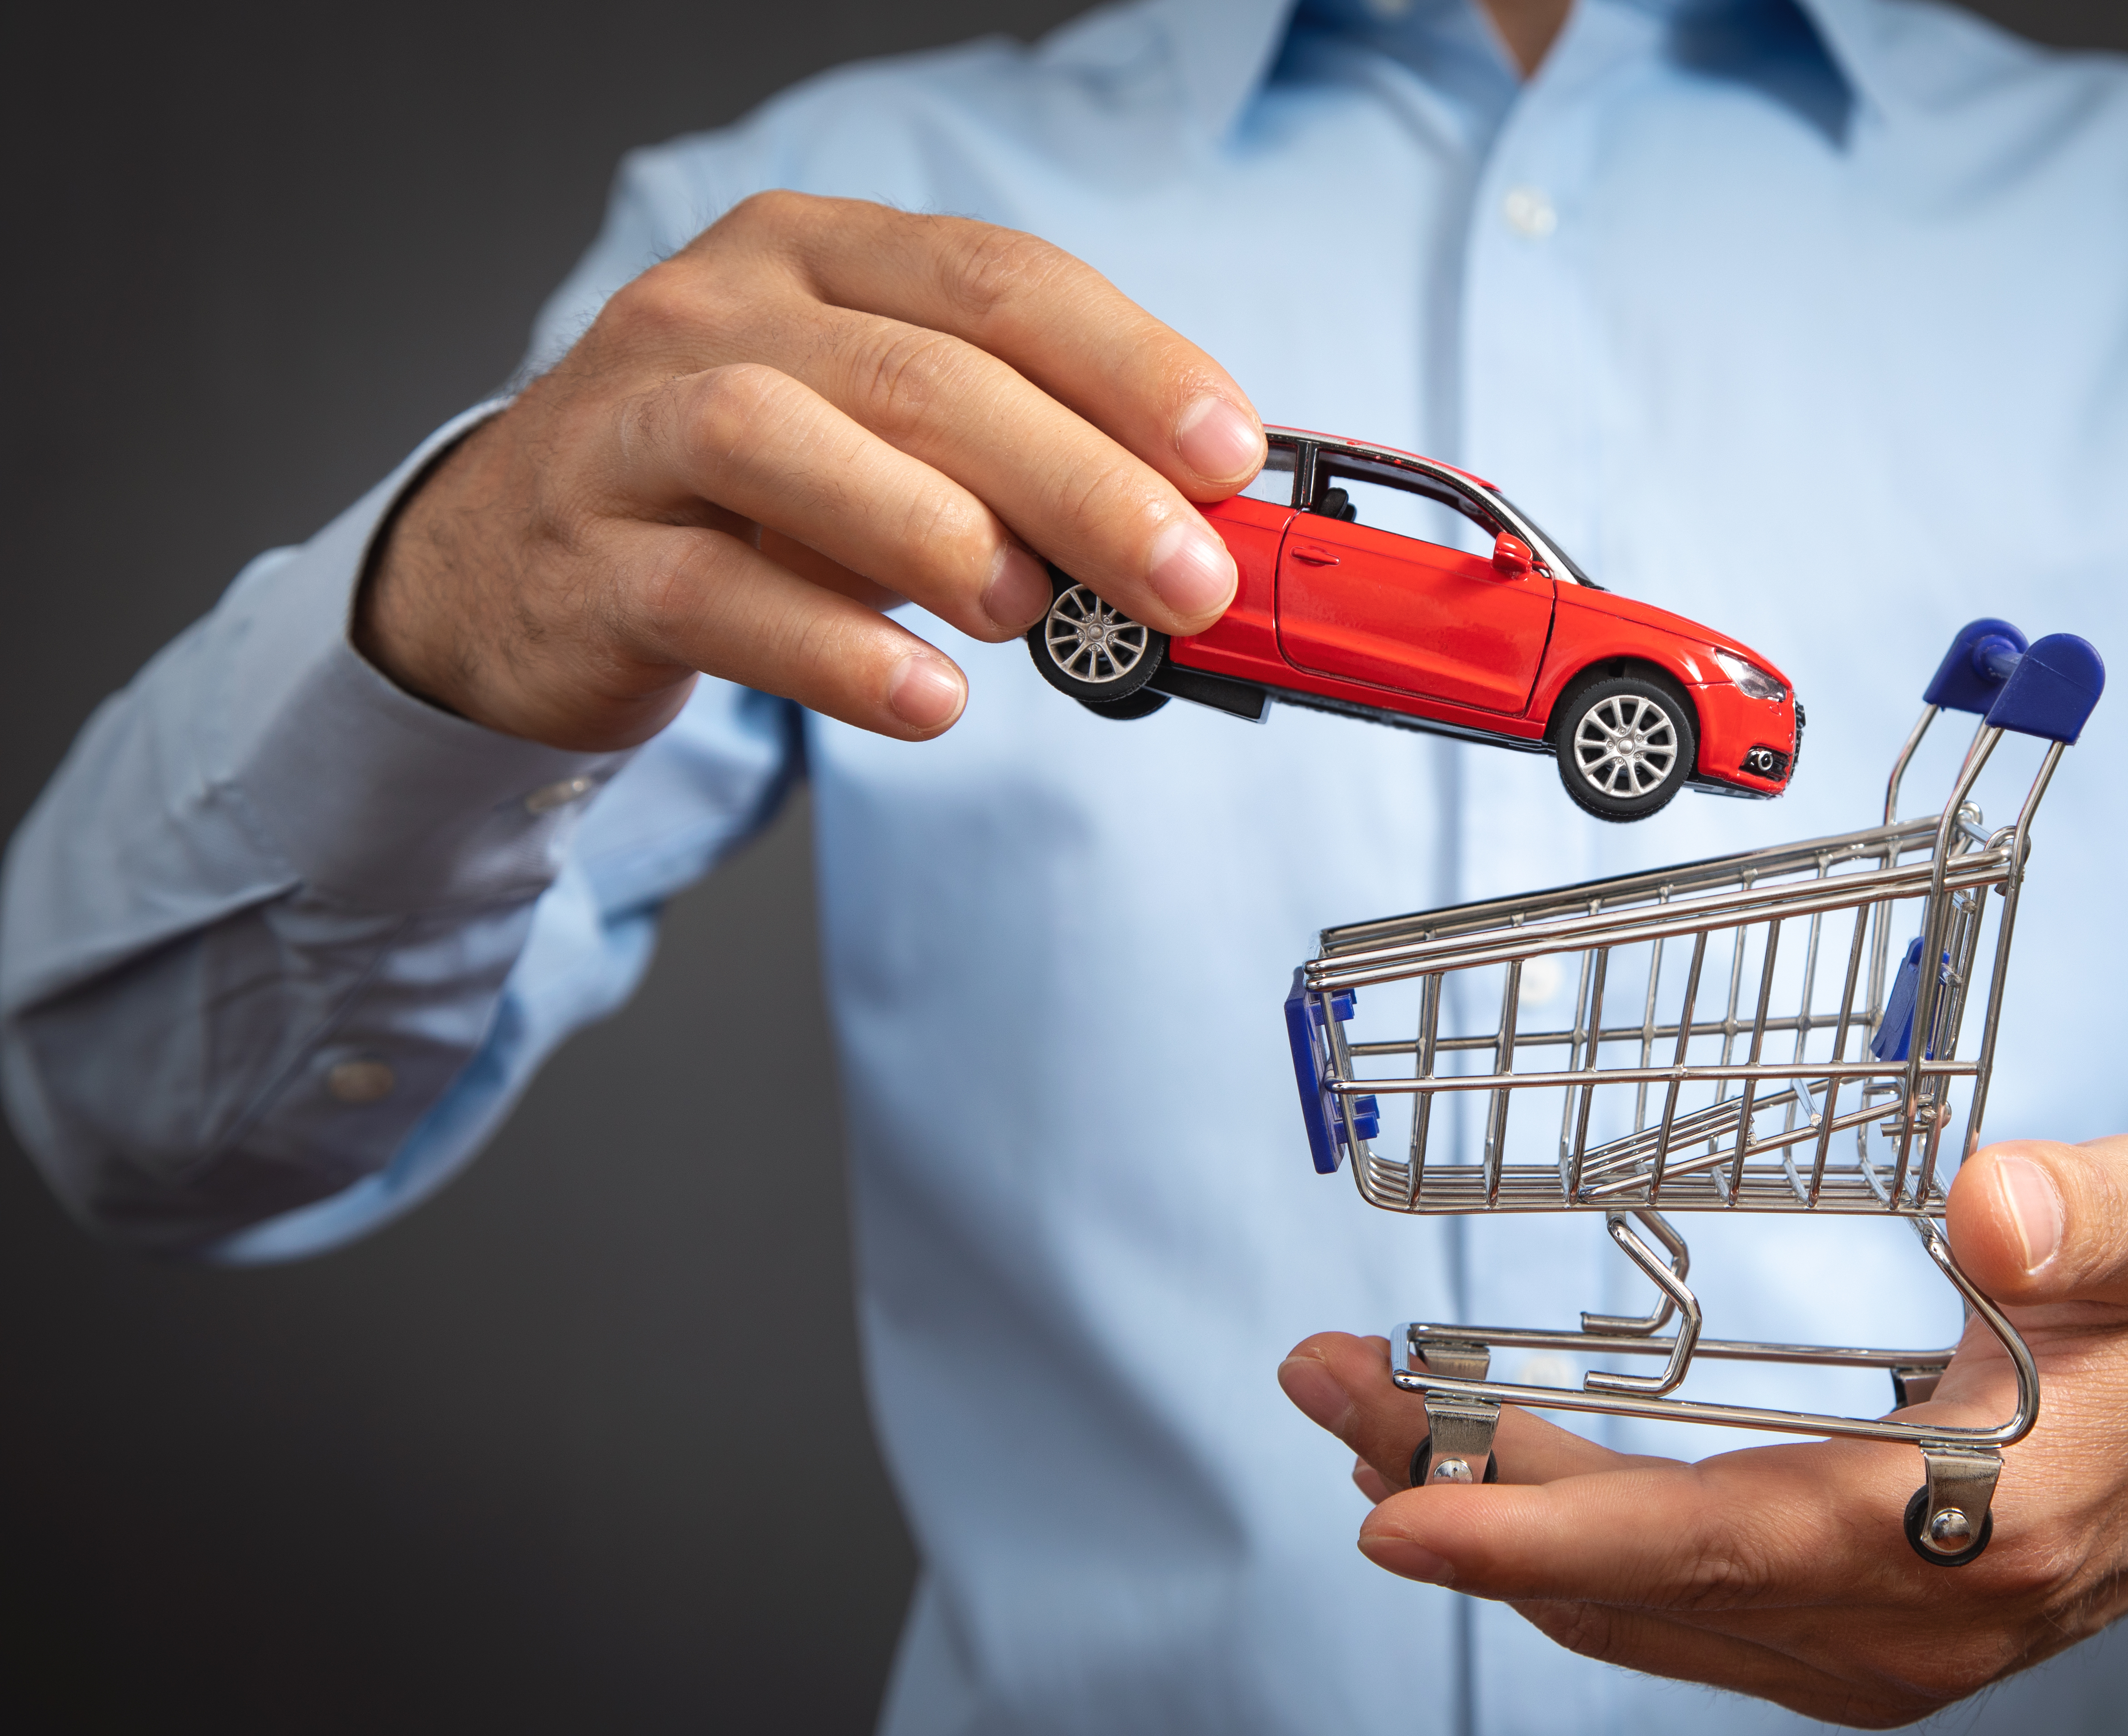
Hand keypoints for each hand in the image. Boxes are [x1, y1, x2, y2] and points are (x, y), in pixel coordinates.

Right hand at [358, 191, 1265, 750]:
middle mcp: (714, 312)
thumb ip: (1015, 458)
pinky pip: (712, 595)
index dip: (1129, 365)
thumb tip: (1191, 523)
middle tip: (1185, 578)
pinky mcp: (584, 562)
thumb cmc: (736, 500)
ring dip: (936, 530)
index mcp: (815, 254)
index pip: (997, 281)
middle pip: (921, 371)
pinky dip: (834, 648)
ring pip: (785, 439)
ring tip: (1034, 615)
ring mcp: (630, 428)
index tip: (1229, 455)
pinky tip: (926, 699)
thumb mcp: (882, 444)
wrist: (508, 569)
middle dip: (1080, 478)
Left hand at [1276, 1135, 2127, 1728]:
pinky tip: (1497, 1484)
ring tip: (1374, 1421)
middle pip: (1645, 1583)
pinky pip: (1675, 1614)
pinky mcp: (1854, 1645)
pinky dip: (1568, 1553)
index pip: (1728, 1545)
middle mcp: (1915, 1625)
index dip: (1554, 1533)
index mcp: (1984, 1530)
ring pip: (1642, 1610)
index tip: (1402, 1506)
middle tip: (1329, 1395)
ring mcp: (1880, 1654)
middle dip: (1468, 1499)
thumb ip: (2091, 1212)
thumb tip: (1987, 1202)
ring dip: (1498, 1524)